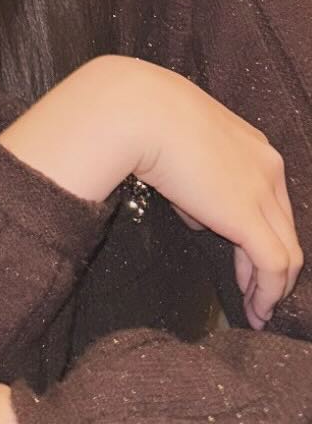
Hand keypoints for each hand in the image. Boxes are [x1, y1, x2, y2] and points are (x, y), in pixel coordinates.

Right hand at [1, 57, 301, 329]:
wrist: (135, 111)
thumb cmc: (144, 116)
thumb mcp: (178, 146)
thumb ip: (195, 182)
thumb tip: (196, 216)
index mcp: (252, 144)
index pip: (270, 198)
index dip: (261, 233)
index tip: (246, 258)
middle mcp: (268, 167)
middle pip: (283, 227)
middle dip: (271, 265)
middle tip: (257, 296)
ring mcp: (262, 192)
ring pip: (286, 252)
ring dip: (272, 287)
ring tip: (257, 311)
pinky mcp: (248, 218)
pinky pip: (273, 266)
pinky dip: (268, 293)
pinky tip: (255, 311)